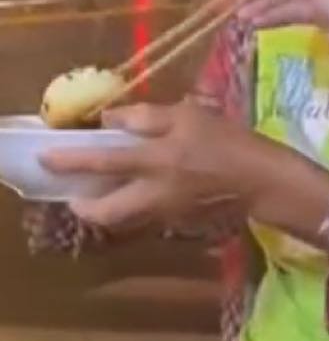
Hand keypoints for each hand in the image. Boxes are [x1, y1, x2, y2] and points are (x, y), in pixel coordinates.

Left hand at [41, 102, 262, 228]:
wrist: (267, 182)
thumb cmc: (232, 143)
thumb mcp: (190, 116)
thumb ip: (147, 117)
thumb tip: (112, 120)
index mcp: (157, 161)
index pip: (103, 161)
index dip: (71, 160)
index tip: (49, 159)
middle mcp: (157, 194)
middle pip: (109, 214)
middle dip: (86, 209)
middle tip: (77, 197)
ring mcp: (170, 214)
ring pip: (128, 220)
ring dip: (110, 210)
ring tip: (106, 193)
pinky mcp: (184, 224)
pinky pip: (150, 219)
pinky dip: (137, 209)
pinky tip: (144, 194)